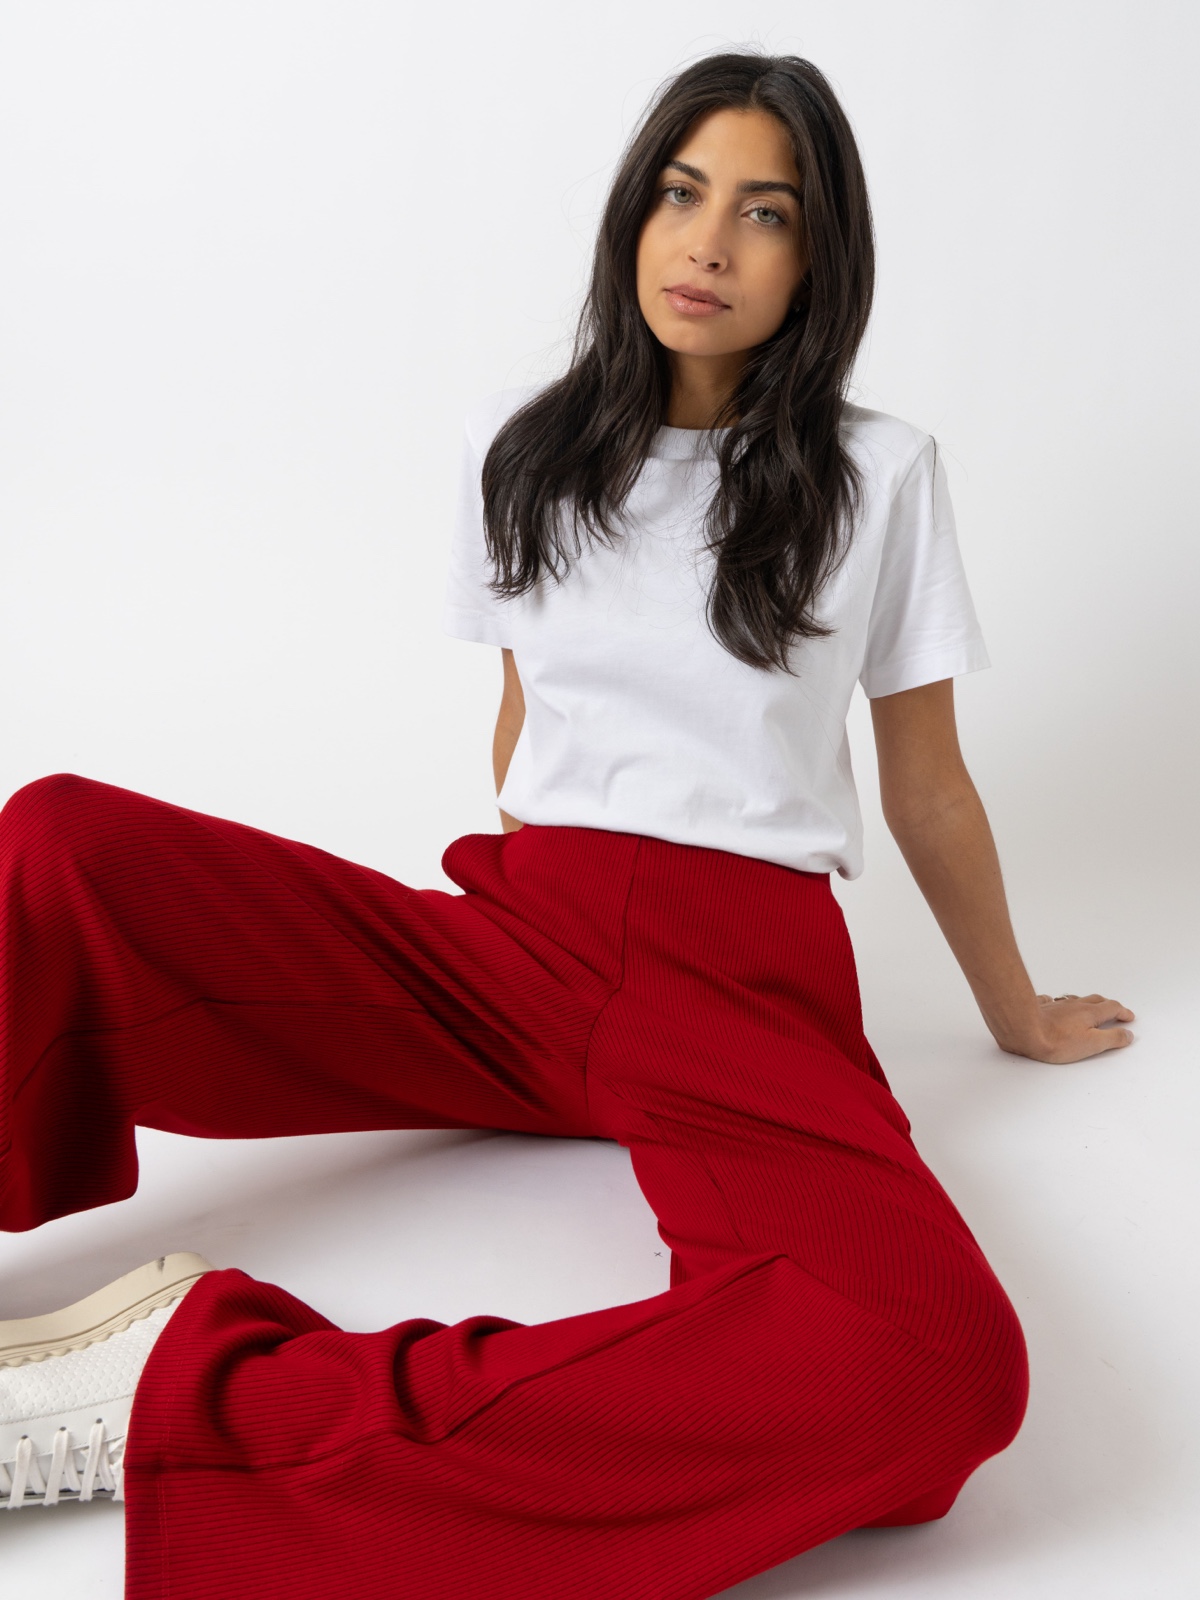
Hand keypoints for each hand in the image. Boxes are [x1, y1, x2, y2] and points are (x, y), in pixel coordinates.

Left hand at [998, 993, 1135, 1063]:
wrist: (1023, 1030)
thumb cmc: (1056, 1040)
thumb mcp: (1092, 1044)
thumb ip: (1113, 1039)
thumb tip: (1128, 1034)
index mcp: (1089, 1013)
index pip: (1112, 1008)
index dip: (1123, 1012)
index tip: (1129, 1017)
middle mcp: (1073, 1005)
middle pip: (1095, 1000)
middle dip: (1107, 1004)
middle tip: (1113, 1010)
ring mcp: (1055, 1005)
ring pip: (1073, 999)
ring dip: (1084, 1002)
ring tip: (1087, 1006)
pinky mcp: (1039, 1007)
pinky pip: (1050, 1000)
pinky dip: (1057, 1002)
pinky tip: (1052, 1004)